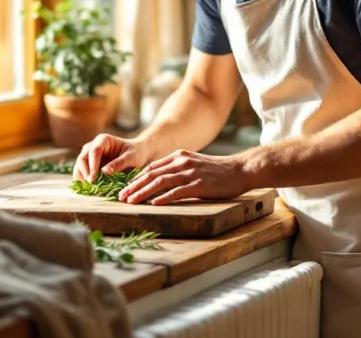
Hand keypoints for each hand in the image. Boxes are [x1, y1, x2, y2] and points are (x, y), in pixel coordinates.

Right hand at [73, 134, 154, 183]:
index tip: (93, 179)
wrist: (137, 154)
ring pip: (79, 166)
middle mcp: (93, 146)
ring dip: (81, 178)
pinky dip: (83, 181)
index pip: (93, 151)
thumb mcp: (131, 157)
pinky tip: (88, 190)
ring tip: (88, 190)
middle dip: (84, 173)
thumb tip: (104, 171)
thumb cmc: (135, 153)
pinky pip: (82, 173)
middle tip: (90, 186)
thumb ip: (119, 163)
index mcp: (103, 140)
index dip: (92, 165)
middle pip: (82, 158)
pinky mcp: (89, 165)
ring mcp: (89, 156)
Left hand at [118, 150, 250, 205]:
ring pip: (160, 182)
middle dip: (134, 186)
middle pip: (151, 174)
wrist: (239, 170)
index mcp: (178, 156)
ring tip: (131, 201)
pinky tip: (154, 204)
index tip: (124, 190)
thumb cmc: (216, 171)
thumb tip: (159, 181)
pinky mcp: (199, 185)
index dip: (136, 179)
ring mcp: (190, 173)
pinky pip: (177, 192)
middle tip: (121, 198)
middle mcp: (181, 162)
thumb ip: (177, 169)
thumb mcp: (193, 164)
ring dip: (143, 192)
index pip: (151, 168)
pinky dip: (164, 198)